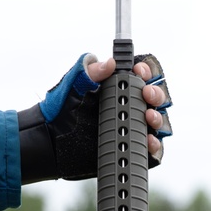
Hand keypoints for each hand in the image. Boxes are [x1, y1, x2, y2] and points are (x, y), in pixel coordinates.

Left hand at [18, 52, 172, 183]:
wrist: (52, 141)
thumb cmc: (62, 109)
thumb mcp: (74, 85)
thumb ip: (90, 71)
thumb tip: (109, 63)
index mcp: (120, 85)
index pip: (144, 73)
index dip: (147, 70)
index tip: (139, 72)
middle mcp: (130, 104)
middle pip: (156, 96)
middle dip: (156, 93)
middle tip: (146, 95)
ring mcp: (133, 127)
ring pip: (158, 121)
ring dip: (158, 118)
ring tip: (148, 118)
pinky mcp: (133, 148)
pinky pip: (152, 147)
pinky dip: (155, 145)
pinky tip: (149, 141)